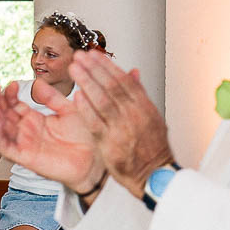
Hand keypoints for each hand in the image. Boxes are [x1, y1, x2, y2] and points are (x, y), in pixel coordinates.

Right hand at [0, 79, 104, 192]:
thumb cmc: (82, 138)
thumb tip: (38, 82)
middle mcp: (26, 130)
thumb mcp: (67, 110)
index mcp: (35, 119)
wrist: (92, 160)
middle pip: (4, 113)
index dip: (10, 93)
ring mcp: (24, 143)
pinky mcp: (25, 157)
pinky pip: (6, 146)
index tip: (12, 83)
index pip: (15, 104)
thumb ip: (52, 97)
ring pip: (1, 127)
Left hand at [70, 50, 173, 196]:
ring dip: (87, 82)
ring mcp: (122, 129)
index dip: (107, 65)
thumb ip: (140, 94)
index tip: (94, 54)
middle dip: (94, 69)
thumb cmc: (153, 147)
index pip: (124, 80)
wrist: (154, 175)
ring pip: (102, 100)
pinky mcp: (110, 144)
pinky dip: (86, 108)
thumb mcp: (153, 117)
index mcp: (144, 107)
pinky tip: (76, 96)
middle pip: (112, 86)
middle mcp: (134, 115)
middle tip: (80, 56)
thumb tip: (133, 72)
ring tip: (75, 69)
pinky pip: (95, 122)